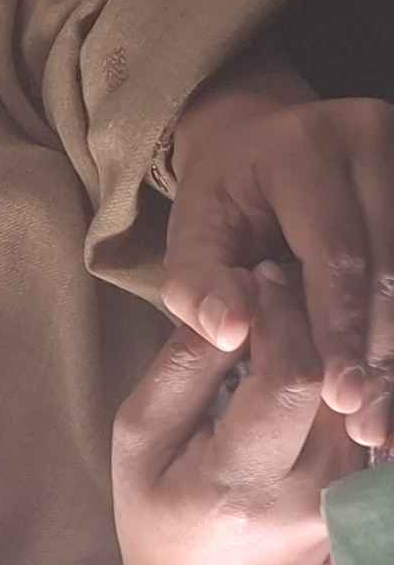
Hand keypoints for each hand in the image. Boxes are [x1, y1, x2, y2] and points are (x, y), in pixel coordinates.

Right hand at [110, 262, 362, 564]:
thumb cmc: (155, 520)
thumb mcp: (137, 442)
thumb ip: (180, 372)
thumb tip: (228, 306)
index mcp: (240, 482)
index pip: (290, 378)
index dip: (280, 316)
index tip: (253, 280)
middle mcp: (312, 492)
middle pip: (337, 380)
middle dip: (309, 319)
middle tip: (275, 285)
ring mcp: (350, 496)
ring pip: (359, 393)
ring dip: (329, 345)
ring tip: (290, 317)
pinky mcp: (368, 492)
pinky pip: (365, 415)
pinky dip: (340, 378)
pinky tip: (309, 360)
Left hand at [162, 60, 393, 447]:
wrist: (257, 141)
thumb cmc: (222, 198)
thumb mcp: (191, 231)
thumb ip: (197, 282)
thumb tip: (228, 334)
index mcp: (305, 148)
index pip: (337, 255)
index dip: (341, 331)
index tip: (341, 399)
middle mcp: (372, 139)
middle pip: (392, 267)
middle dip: (380, 352)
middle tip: (369, 425)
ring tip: (384, 420)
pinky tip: (392, 383)